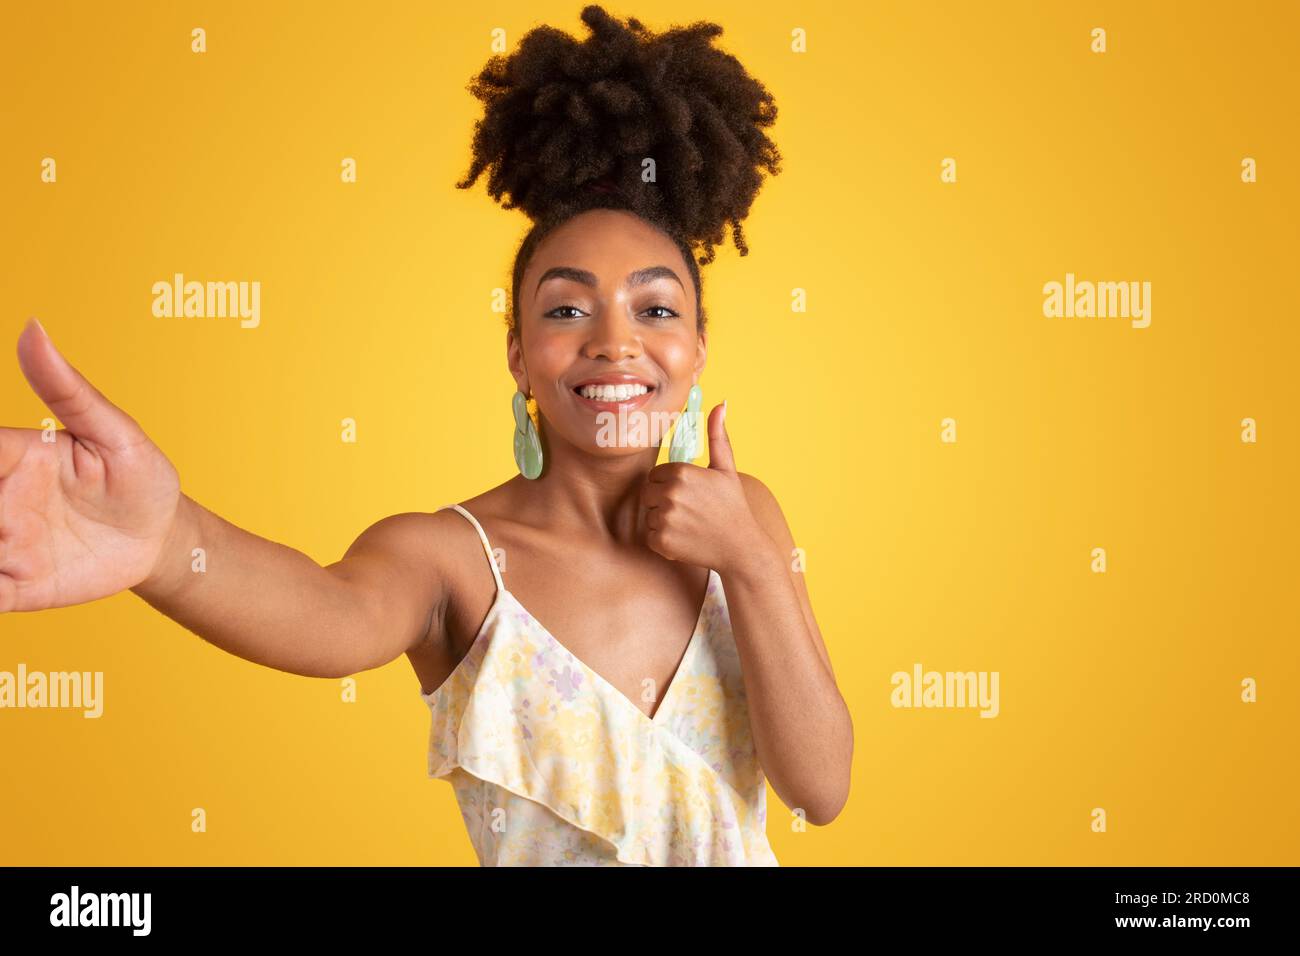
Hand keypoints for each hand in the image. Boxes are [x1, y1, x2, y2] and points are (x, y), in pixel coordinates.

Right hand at [0, 318, 181, 611]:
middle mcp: (0, 501)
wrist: (164, 538)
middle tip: (0, 518)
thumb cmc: (140, 475)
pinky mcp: (17, 586)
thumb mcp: (115, 433)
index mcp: (14, 456)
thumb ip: (68, 391)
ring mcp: (4, 545)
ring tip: (1, 545)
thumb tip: (32, 329)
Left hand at [639, 400, 768, 573]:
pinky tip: (684, 539)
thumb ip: (717, 436)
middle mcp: (671, 493)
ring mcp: (665, 518)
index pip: (655, 475)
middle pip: (647, 494)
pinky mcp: (662, 541)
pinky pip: (650, 536)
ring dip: (663, 521)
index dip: (669, 485)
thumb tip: (720, 404)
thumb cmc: (733, 506)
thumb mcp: (726, 468)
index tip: (689, 495)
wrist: (741, 547)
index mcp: (681, 472)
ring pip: (648, 515)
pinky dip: (663, 540)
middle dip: (662, 502)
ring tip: (689, 525)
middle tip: (688, 511)